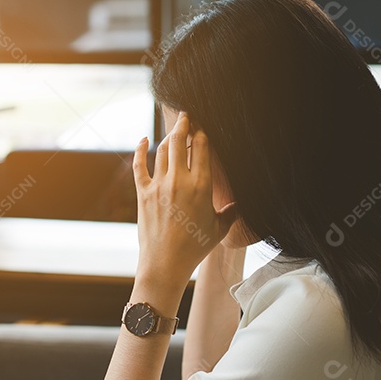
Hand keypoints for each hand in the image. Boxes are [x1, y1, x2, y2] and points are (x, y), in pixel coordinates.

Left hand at [132, 112, 237, 284]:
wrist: (165, 263)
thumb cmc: (195, 248)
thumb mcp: (219, 229)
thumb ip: (232, 212)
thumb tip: (241, 203)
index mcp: (202, 186)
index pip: (202, 148)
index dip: (202, 133)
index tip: (203, 126)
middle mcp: (180, 181)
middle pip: (181, 141)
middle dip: (185, 125)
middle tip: (187, 116)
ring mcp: (159, 186)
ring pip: (162, 150)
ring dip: (168, 137)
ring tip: (174, 130)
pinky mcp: (143, 193)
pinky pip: (139, 165)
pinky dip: (140, 150)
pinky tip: (143, 140)